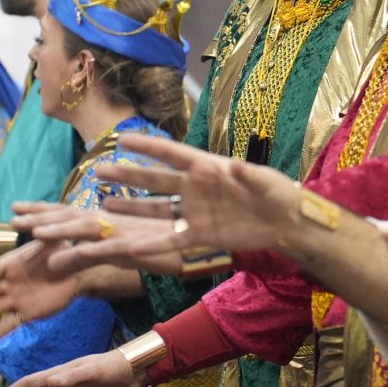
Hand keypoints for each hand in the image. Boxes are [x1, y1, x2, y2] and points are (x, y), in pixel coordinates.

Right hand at [0, 240, 75, 328]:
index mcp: (11, 266)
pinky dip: (2, 329)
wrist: (75, 274)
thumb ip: (43, 235)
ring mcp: (17, 299)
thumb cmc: (61, 254)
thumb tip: (33, 223)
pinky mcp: (28, 313)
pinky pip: (13, 323)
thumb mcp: (52, 242)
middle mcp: (10, 283)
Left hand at [9, 202, 187, 276]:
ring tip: (35, 232)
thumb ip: (87, 254)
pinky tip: (74, 254)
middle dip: (41, 215)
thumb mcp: (117, 251)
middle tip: (13, 214)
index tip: (16, 208)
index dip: (41, 210)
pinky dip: (90, 252)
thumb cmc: (159, 245)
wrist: (196, 248)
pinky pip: (109, 250)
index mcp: (105, 219)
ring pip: (86, 228)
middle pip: (71, 215)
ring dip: (60, 229)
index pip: (67, 212)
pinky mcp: (136, 246)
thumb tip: (56, 260)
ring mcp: (123, 232)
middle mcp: (111, 221)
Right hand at [100, 133, 301, 252]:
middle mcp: (196, 188)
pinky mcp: (202, 236)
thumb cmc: (279, 194)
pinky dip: (152, 245)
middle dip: (128, 176)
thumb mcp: (266, 181)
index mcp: (208, 167)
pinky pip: (172, 240)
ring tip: (105, 204)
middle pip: (156, 180)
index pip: (172, 154)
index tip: (120, 139)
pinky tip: (131, 247)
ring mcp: (196, 212)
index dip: (147, 147)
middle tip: (100, 171)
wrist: (288, 223)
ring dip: (132, 208)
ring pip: (157, 210)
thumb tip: (235, 167)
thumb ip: (249, 175)